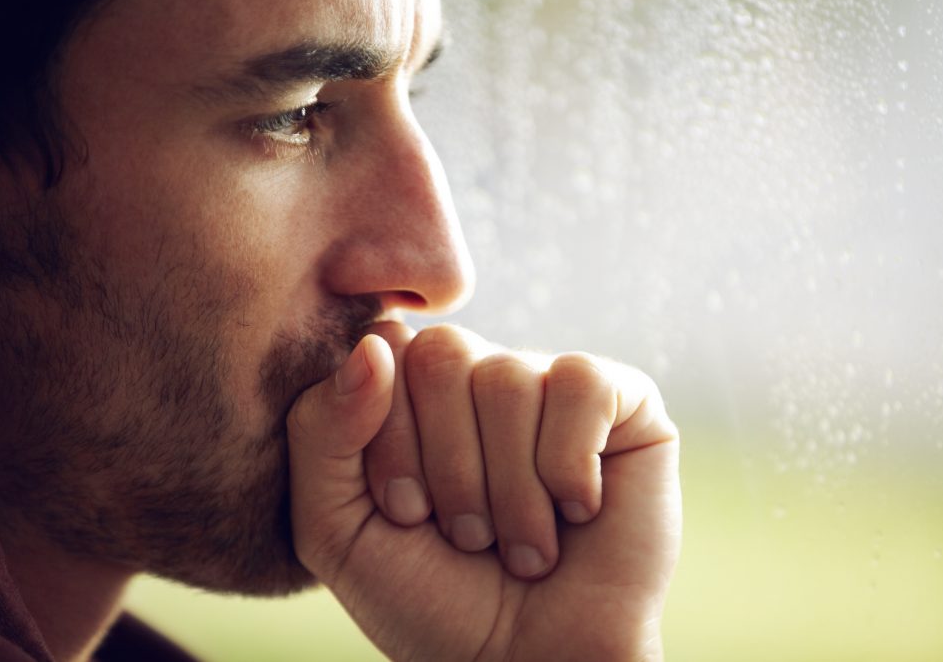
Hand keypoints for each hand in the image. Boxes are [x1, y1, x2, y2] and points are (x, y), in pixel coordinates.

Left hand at [288, 322, 680, 660]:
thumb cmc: (431, 599)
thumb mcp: (337, 527)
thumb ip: (321, 430)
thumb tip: (374, 342)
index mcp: (414, 392)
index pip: (383, 350)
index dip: (388, 439)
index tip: (407, 514)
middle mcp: (480, 375)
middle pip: (442, 354)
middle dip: (447, 466)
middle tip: (467, 534)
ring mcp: (550, 382)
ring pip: (507, 377)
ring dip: (509, 489)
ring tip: (522, 544)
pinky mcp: (621, 400)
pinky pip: (582, 385)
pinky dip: (569, 468)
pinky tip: (577, 510)